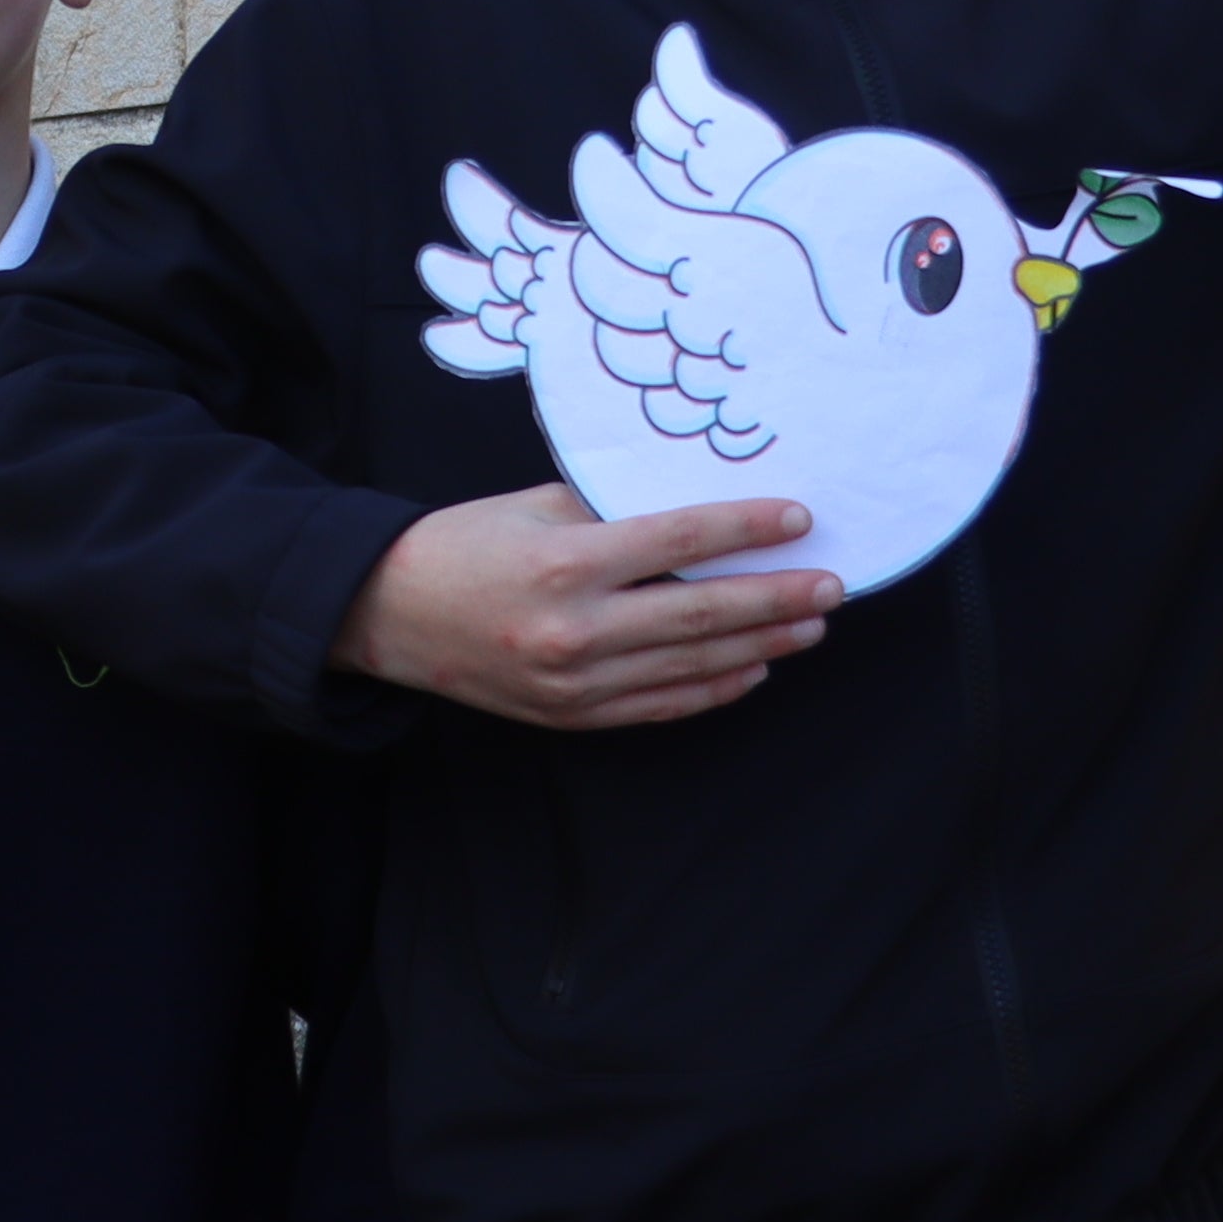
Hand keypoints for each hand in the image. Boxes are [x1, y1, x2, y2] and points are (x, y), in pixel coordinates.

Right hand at [329, 480, 833, 728]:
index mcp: (566, 564)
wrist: (389, 614)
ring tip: (810, 624)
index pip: (679, 542)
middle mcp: (575, 630)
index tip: (798, 517)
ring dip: (762, 645)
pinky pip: (662, 704)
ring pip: (693, 667)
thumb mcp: (536, 505)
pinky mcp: (572, 716)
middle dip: (777, 598)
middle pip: (702, 614)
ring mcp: (576, 683)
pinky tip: (755, 668)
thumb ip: (614, 509)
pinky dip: (715, 688)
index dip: (745, 530)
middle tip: (833, 585)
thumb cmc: (464, 543)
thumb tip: (697, 509)